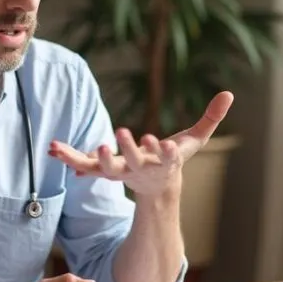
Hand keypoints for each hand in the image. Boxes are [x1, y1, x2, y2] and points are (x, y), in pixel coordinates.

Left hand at [48, 91, 234, 197]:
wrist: (157, 187)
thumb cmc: (175, 158)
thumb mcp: (195, 140)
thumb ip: (211, 118)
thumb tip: (230, 93)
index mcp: (163, 162)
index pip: (164, 157)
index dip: (162, 151)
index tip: (160, 143)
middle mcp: (140, 168)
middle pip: (132, 161)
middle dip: (125, 150)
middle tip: (115, 136)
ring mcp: (120, 170)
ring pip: (102, 168)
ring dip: (87, 159)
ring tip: (71, 148)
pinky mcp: (105, 169)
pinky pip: (83, 165)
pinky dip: (69, 158)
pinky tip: (53, 149)